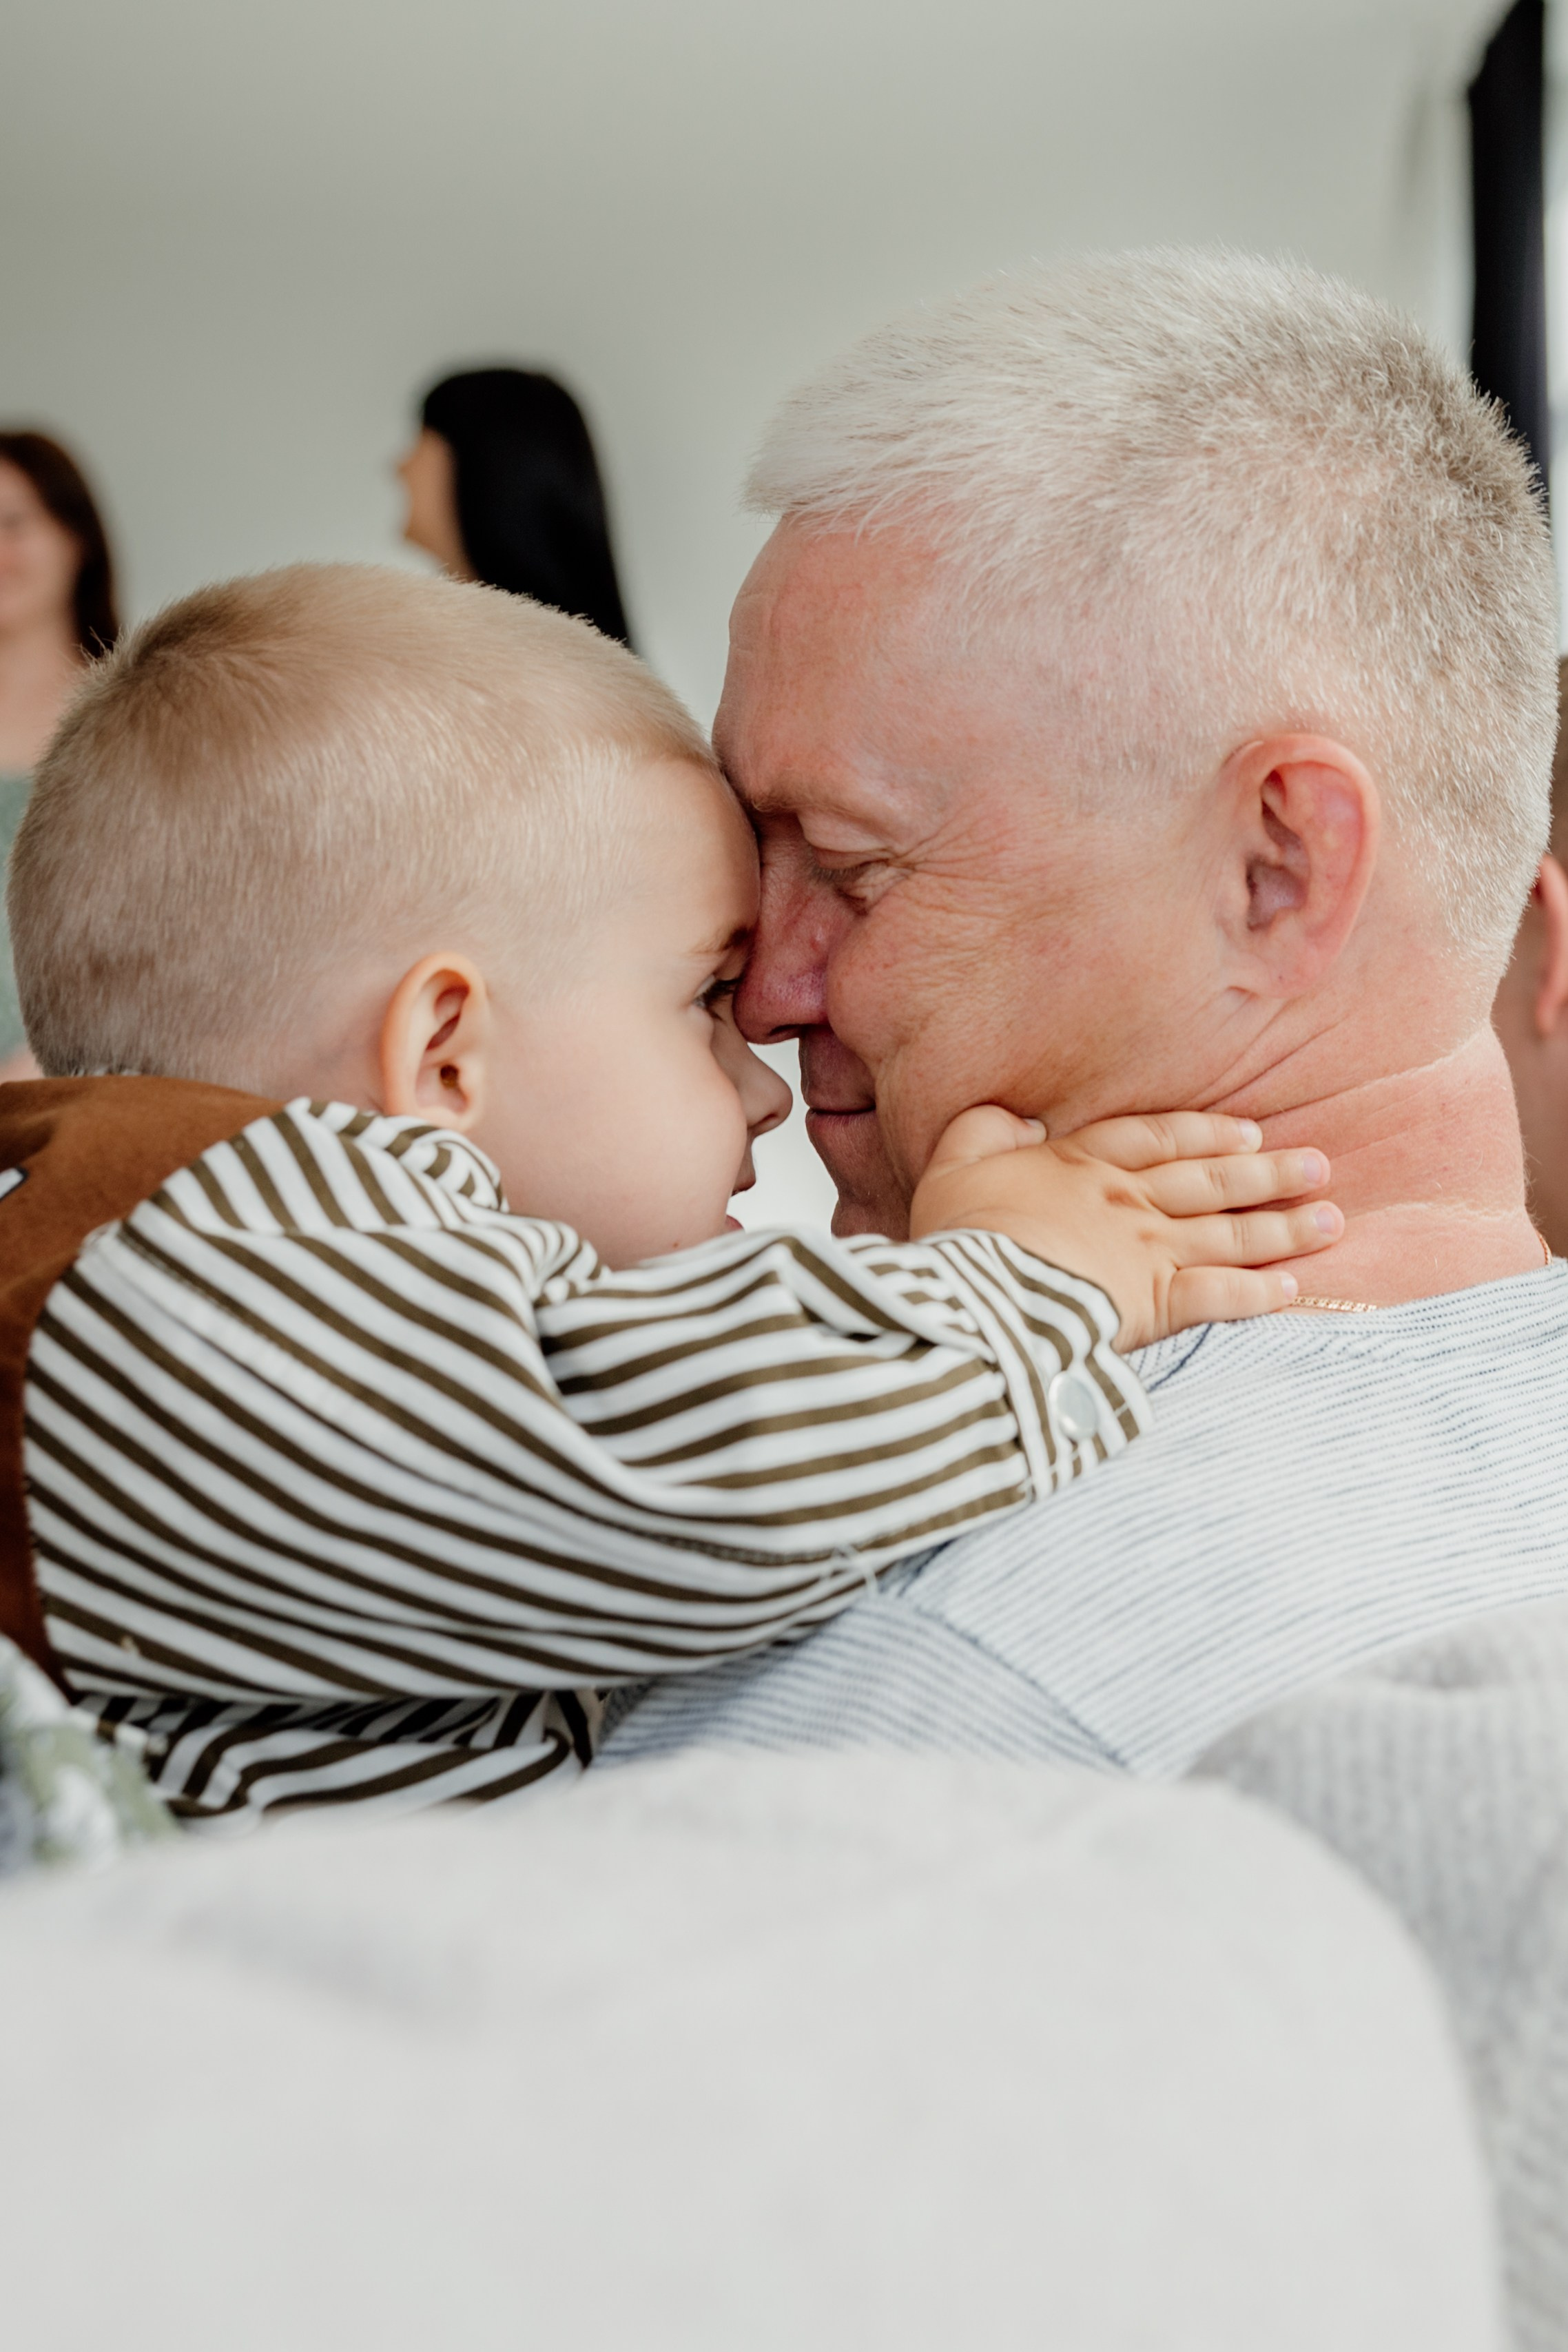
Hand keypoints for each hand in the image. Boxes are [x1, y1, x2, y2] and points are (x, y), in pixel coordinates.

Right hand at [909, 1106, 1341, 1349]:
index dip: (1205, 1133)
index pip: (1156, 1139)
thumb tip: (1018, 1118)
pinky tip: (1293, 1287)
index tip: (1248, 1130)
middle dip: (1267, 1172)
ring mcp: (1148, 1252)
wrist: (977, 1294)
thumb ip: (984, 1130)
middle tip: (1317, 1165)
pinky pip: (1220, 1295)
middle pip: (1210, 1181)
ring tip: (1330, 1218)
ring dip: (1283, 1226)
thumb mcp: (954, 1163)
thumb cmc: (959, 1233)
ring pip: (1229, 1232)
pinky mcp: (1157, 1304)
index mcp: (1080, 1166)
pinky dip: (1259, 1293)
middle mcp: (1127, 1203)